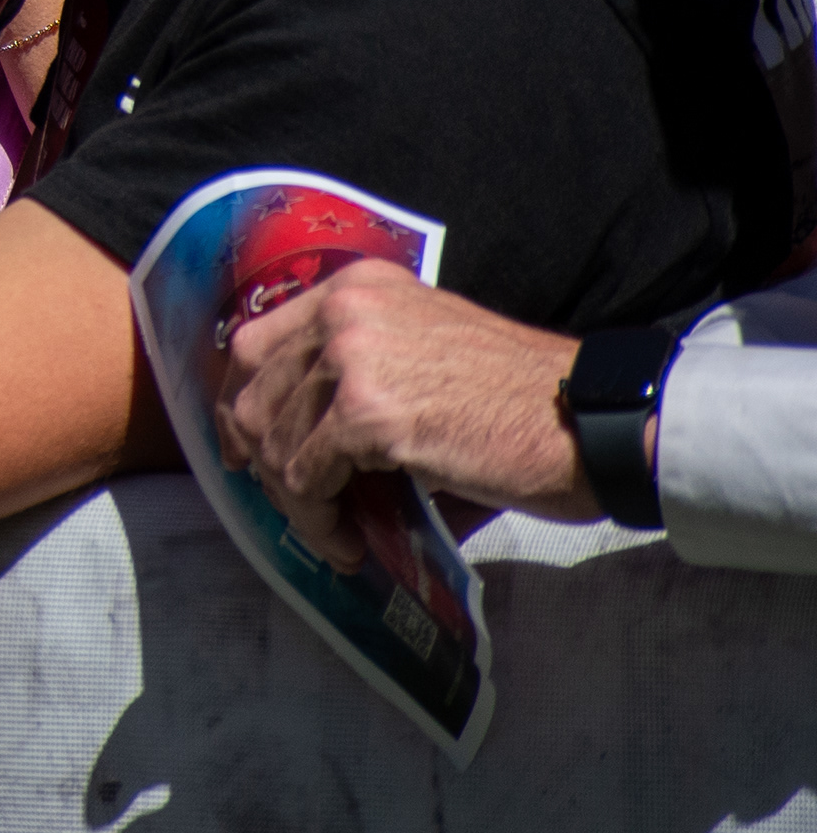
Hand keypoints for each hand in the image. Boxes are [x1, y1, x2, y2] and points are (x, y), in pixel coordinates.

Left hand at [219, 259, 588, 563]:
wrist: (589, 421)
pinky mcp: (367, 414)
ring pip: (274, 440)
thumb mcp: (422, 359)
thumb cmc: (518, 401)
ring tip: (334, 534)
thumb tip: (299, 447)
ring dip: (295, 501)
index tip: (247, 450)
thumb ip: (356, 382)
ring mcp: (351, 358)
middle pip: (253, 392)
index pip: (254, 342)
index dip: (242, 401)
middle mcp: (343, 310)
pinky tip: (349, 543)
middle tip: (295, 506)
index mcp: (355, 289)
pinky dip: (319, 520)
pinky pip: (307, 478)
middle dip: (261, 459)